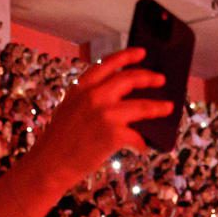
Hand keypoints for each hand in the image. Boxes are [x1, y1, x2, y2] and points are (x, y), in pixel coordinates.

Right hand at [26, 47, 169, 181]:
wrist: (49, 164)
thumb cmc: (59, 140)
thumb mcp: (69, 107)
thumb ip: (89, 97)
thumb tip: (117, 97)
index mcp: (82, 87)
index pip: (108, 63)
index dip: (127, 56)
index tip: (142, 52)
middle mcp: (94, 96)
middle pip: (130, 79)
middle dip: (149, 77)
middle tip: (160, 79)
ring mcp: (105, 114)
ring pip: (143, 106)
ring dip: (158, 107)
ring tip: (168, 108)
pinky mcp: (114, 134)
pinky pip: (137, 136)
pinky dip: (142, 143)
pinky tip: (143, 147)